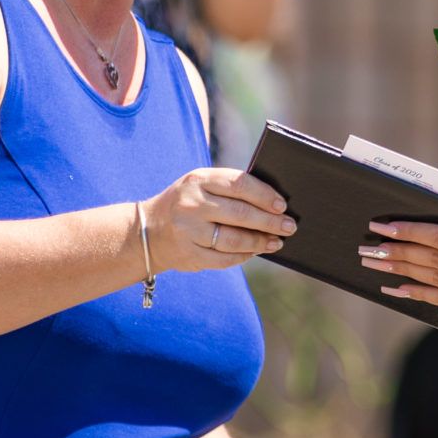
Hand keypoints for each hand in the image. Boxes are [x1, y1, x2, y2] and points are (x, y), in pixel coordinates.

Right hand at [141, 169, 293, 272]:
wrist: (149, 229)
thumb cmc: (188, 203)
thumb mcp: (201, 185)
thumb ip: (230, 189)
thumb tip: (274, 204)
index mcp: (198, 179)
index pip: (239, 184)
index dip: (264, 195)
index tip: (282, 205)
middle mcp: (191, 204)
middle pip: (240, 213)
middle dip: (269, 222)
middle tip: (289, 227)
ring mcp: (188, 231)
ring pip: (233, 239)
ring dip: (259, 242)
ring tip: (276, 242)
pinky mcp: (189, 254)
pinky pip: (223, 258)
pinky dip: (243, 256)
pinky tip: (255, 252)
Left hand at [360, 217, 437, 330]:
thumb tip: (436, 226)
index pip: (437, 237)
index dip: (406, 231)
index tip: (381, 225)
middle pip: (427, 259)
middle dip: (393, 251)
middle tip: (366, 246)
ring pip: (429, 279)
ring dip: (397, 271)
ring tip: (372, 262)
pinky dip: (416, 293)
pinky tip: (394, 288)